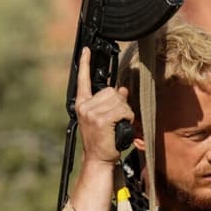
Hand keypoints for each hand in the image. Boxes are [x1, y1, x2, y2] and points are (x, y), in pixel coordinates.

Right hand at [70, 47, 133, 210]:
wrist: (98, 160)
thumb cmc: (103, 141)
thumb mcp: (105, 119)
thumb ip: (111, 103)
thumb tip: (122, 89)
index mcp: (83, 105)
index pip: (83, 81)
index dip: (85, 64)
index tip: (86, 50)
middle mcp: (85, 106)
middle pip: (111, 90)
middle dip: (120, 103)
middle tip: (117, 119)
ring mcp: (91, 112)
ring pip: (118, 100)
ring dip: (124, 111)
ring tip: (117, 125)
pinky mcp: (100, 119)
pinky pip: (122, 109)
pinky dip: (127, 118)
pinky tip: (120, 128)